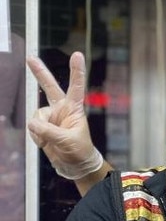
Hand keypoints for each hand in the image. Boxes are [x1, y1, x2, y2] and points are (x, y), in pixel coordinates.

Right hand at [27, 51, 101, 179]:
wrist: (74, 165)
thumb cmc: (79, 151)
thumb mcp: (68, 141)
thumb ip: (50, 131)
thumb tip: (33, 123)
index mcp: (75, 109)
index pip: (76, 87)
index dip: (76, 71)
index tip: (77, 55)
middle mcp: (62, 109)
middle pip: (50, 87)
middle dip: (40, 73)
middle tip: (30, 58)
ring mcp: (51, 117)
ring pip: (36, 115)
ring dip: (40, 129)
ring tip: (50, 140)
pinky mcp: (42, 127)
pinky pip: (32, 127)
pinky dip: (36, 136)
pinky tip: (45, 143)